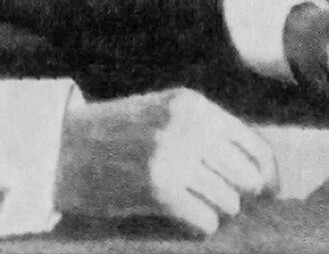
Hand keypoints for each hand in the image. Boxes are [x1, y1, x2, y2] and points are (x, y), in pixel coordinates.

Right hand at [56, 88, 278, 236]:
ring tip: (190, 202)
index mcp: (191, 104)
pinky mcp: (158, 190)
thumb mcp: (163, 114)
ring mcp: (173, 158)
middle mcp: (186, 127)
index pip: (254, 144)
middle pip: (247, 176)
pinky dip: (199, 224)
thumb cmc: (116, 134)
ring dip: (215, 208)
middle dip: (238, 192)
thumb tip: (264, 171)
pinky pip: (205, 220)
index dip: (266, 173)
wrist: (60, 150)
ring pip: (229, 201)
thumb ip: (207, 130)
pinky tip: (180, 215)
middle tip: (219, 197)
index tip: (268, 190)